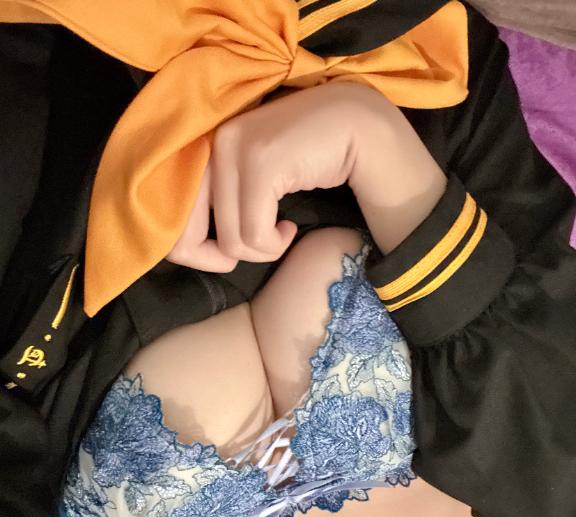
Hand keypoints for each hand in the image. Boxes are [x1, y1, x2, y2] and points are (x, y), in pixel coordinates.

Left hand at [167, 82, 444, 269]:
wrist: (359, 127)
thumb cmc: (308, 159)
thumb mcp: (253, 180)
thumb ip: (223, 201)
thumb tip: (199, 249)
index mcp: (202, 147)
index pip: (171, 216)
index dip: (195, 251)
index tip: (226, 256)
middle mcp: (211, 144)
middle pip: (187, 236)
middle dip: (221, 259)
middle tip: (257, 248)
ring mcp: (234, 149)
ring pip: (229, 240)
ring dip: (261, 250)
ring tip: (281, 231)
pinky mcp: (261, 162)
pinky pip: (254, 234)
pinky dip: (274, 244)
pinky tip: (290, 226)